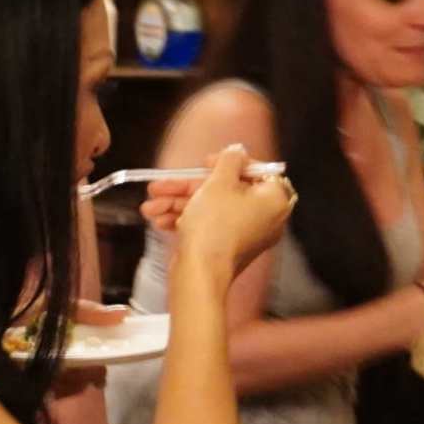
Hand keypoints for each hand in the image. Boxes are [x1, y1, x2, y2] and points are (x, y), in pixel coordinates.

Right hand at [160, 143, 296, 277]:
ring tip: (150, 206)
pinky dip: (186, 221)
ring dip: (178, 204)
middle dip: (187, 188)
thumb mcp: (218, 183)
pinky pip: (209, 227)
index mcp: (274, 200)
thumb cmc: (213, 226)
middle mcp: (266, 218)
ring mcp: (246, 236)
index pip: (257, 171)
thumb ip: (229, 161)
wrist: (200, 273)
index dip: (229, 163)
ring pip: (211, 210)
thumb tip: (237, 150)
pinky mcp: (228, 249)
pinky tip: (159, 221)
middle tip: (162, 185)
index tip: (206, 163)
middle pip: (226, 191)